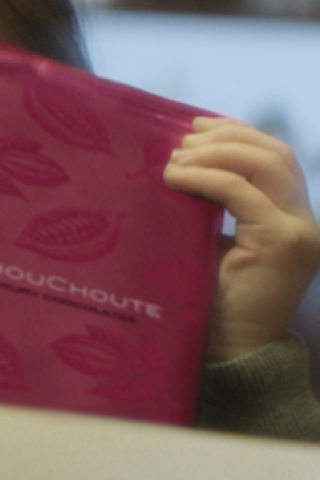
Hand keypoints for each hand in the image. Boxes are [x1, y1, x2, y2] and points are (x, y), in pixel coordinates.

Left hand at [164, 116, 319, 362]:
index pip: (274, 157)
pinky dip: (205, 177)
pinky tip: (176, 178)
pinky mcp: (281, 243)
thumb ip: (212, 203)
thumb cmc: (212, 299)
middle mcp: (304, 220)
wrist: (229, 351)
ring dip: (215, 152)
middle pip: (274, 153)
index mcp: (290, 216)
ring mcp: (298, 230)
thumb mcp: (213, 239)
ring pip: (265, 163)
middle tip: (182, 140)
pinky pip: (239, 192)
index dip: (236, 134)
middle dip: (225, 136)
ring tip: (176, 159)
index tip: (195, 127)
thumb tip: (178, 160)